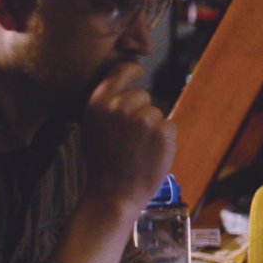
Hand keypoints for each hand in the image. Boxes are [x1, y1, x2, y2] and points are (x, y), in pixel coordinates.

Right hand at [82, 62, 175, 211]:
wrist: (114, 193)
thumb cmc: (103, 163)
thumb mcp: (93, 127)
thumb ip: (107, 105)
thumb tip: (125, 87)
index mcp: (99, 102)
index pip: (121, 70)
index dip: (133, 70)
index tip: (140, 70)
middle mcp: (120, 105)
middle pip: (143, 95)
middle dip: (141, 112)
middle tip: (130, 139)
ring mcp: (143, 117)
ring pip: (156, 112)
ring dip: (153, 128)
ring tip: (138, 149)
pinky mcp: (163, 130)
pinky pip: (169, 125)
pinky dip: (165, 139)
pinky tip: (150, 154)